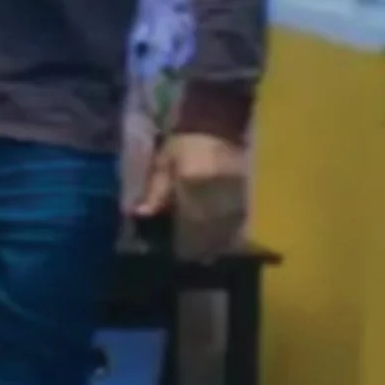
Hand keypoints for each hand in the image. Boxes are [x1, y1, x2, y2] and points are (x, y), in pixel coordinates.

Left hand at [132, 131, 248, 259]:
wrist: (214, 124)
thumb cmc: (182, 145)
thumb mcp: (163, 164)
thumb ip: (155, 191)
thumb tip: (141, 214)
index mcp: (190, 181)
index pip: (187, 218)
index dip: (184, 239)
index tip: (178, 254)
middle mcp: (214, 189)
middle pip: (208, 226)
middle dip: (200, 245)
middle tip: (192, 259)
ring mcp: (232, 190)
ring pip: (225, 225)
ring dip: (216, 242)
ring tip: (208, 255)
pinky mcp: (243, 189)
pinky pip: (238, 216)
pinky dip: (230, 230)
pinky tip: (224, 239)